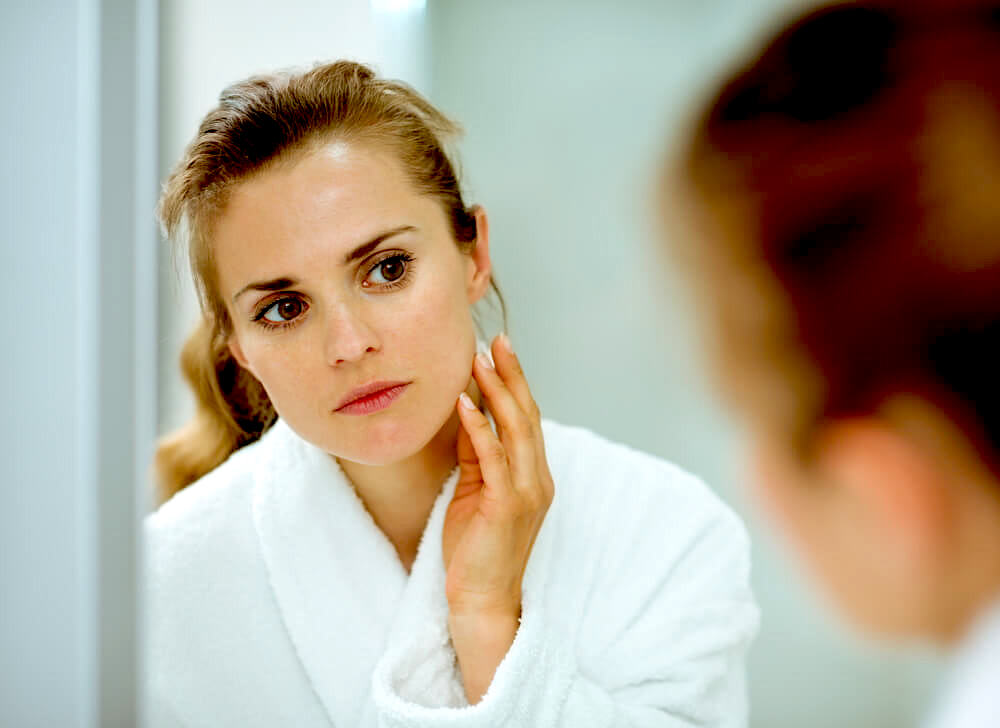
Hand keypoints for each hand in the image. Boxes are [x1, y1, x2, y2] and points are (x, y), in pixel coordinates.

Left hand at [441, 334, 554, 700]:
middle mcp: (538, 479)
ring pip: (515, 430)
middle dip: (511, 375)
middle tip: (496, 340)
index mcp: (534, 475)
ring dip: (496, 391)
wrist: (481, 599)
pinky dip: (479, 427)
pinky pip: (493, 457)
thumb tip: (468, 413)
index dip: (515, 383)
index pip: (527, 419)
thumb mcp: (475, 491)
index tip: (499, 350)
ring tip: (478, 360)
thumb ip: (477, 454)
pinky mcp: (507, 506)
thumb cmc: (475, 548)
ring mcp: (527, 492)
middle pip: (527, 416)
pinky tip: (465, 402)